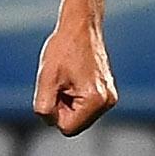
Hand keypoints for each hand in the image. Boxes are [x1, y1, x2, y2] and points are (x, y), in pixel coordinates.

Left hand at [32, 13, 118, 137]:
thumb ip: (44, 107)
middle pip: (74, 124)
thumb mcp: (46, 79)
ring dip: (67, 102)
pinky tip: (73, 78)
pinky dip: (74, 96)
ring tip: (67, 78)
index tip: (56, 88)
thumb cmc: (63, 49)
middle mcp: (107, 102)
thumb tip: (51, 122)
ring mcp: (110, 97)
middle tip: (61, 81)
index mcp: (95, 100)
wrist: (80, 26)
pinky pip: (84, 106)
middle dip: (62, 107)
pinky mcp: (107, 92)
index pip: (66, 128)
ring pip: (78, 116)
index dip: (54, 111)